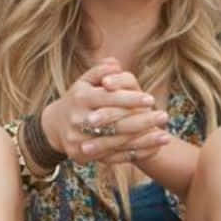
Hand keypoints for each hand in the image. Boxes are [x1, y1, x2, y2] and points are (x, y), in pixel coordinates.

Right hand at [42, 59, 170, 165]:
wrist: (54, 127)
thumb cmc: (78, 99)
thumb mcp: (84, 81)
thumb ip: (100, 70)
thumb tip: (115, 63)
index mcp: (79, 98)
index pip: (107, 98)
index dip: (129, 99)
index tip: (151, 99)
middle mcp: (78, 121)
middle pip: (113, 122)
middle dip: (141, 121)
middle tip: (164, 116)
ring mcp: (79, 141)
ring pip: (115, 142)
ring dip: (143, 141)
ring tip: (166, 137)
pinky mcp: (84, 157)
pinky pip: (113, 157)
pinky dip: (135, 154)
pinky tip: (154, 149)